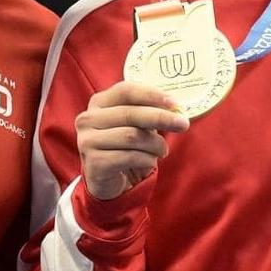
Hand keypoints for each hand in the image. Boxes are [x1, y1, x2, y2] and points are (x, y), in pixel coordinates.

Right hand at [75, 81, 188, 199]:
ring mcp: (87, 141)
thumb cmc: (123, 146)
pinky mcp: (93, 162)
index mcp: (98, 102)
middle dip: (161, 118)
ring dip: (155, 144)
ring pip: (131, 136)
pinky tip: (150, 162)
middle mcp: (88, 119)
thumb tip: (176, 110)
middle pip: (130, 113)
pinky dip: (147, 159)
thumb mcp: (134, 125)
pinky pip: (129, 157)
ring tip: (162, 150)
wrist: (106, 180)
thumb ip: (149, 113)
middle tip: (183, 124)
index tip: (176, 104)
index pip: (126, 90)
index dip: (152, 95)